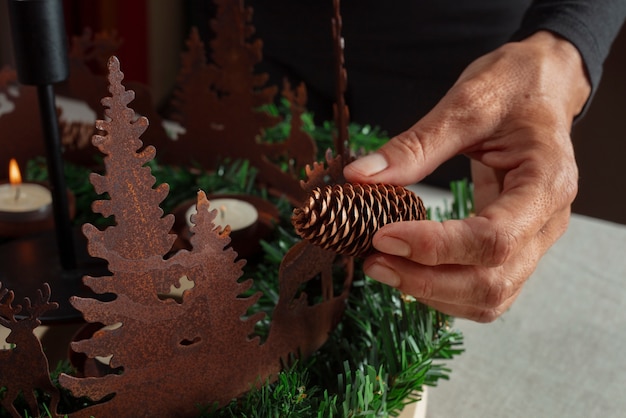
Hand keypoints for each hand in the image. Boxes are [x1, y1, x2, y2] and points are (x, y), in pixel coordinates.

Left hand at [343, 31, 590, 321]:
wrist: (543, 88)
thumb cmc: (514, 88)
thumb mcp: (467, 103)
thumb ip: (416, 144)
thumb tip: (360, 176)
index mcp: (546, 182)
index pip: (494, 239)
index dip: (435, 247)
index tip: (382, 236)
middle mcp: (547, 221)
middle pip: (493, 282)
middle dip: (427, 281)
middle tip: (374, 261)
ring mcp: (534, 238)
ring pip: (491, 296)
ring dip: (433, 293)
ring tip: (384, 268)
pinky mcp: (515, 245)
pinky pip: (486, 288)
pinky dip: (445, 290)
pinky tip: (409, 272)